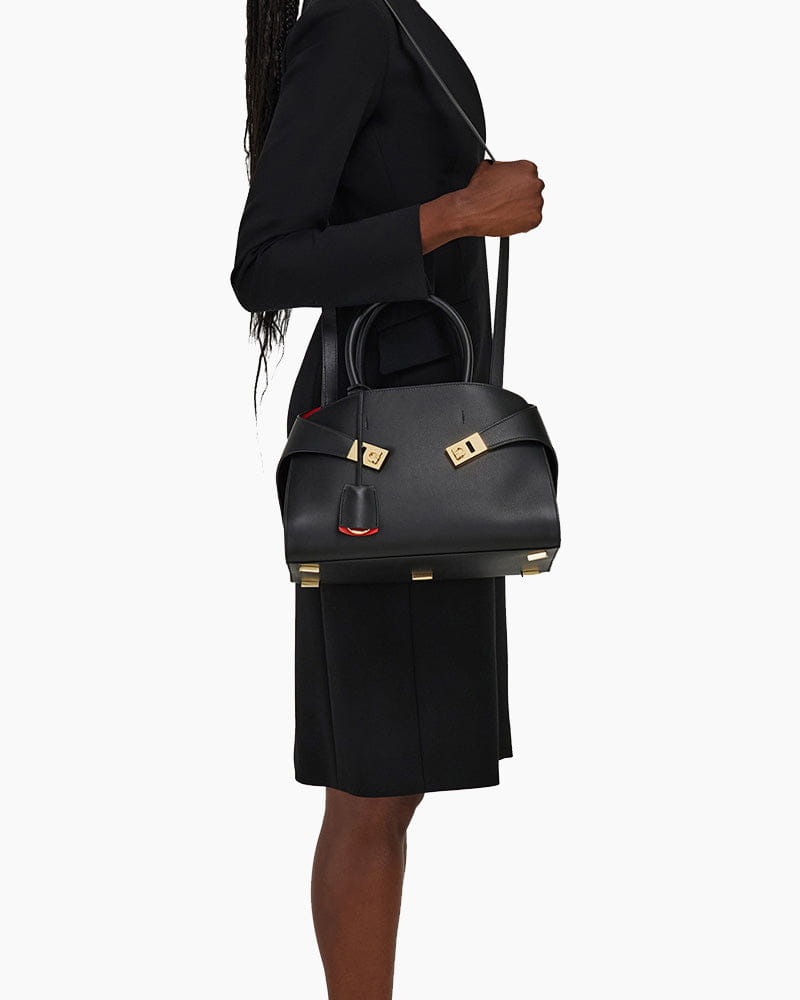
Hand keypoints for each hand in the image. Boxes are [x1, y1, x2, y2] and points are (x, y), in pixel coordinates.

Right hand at [419, 159, 544, 252]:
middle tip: (509, 202)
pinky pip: (532, 221)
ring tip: (506, 211)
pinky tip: (509, 219)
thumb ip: (501, 167)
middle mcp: (535, 183)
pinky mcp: (535, 219)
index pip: (529, 175)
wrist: (472, 211)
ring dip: (523, 209)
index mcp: (527, 168)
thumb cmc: (479, 191)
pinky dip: (523, 222)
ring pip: (533, 206)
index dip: (518, 184)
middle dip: (523, 196)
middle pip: (533, 190)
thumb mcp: (488, 167)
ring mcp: (537, 202)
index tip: (512, 190)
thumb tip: (498, 168)